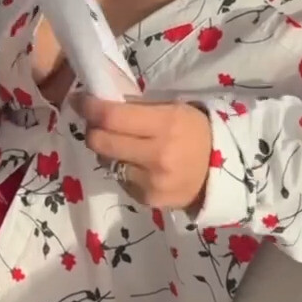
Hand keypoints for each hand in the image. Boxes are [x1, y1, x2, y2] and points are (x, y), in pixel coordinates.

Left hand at [74, 95, 211, 210]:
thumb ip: (138, 108)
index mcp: (165, 125)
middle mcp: (157, 155)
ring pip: (107, 162)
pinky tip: (139, 166)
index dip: (89, 107)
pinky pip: (121, 180)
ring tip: (125, 145)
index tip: (79, 99)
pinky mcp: (149, 201)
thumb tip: (99, 102)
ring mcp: (152, 182)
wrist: (222, 172)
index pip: (112, 117)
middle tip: (95, 122)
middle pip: (101, 142)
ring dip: (108, 152)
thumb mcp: (173, 109)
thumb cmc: (195, 132)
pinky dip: (123, 170)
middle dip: (92, 129)